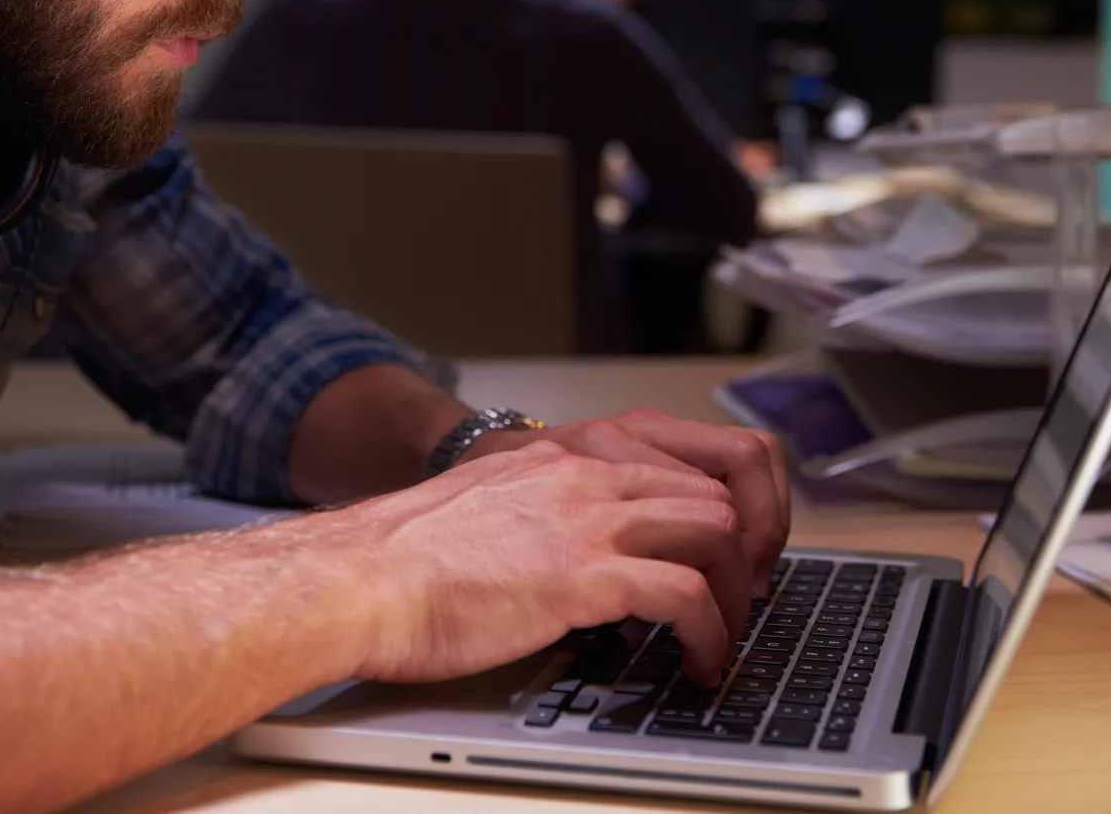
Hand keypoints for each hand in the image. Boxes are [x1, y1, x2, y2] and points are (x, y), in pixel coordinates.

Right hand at [321, 440, 749, 687]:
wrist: (360, 575)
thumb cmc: (412, 554)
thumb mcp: (502, 500)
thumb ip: (557, 505)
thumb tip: (597, 546)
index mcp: (574, 448)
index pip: (699, 449)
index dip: (740, 504)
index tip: (739, 552)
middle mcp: (591, 468)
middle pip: (722, 490)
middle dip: (750, 550)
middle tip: (743, 600)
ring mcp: (588, 518)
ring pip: (717, 532)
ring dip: (737, 594)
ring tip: (726, 636)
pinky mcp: (581, 575)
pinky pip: (687, 596)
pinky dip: (712, 634)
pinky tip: (701, 663)